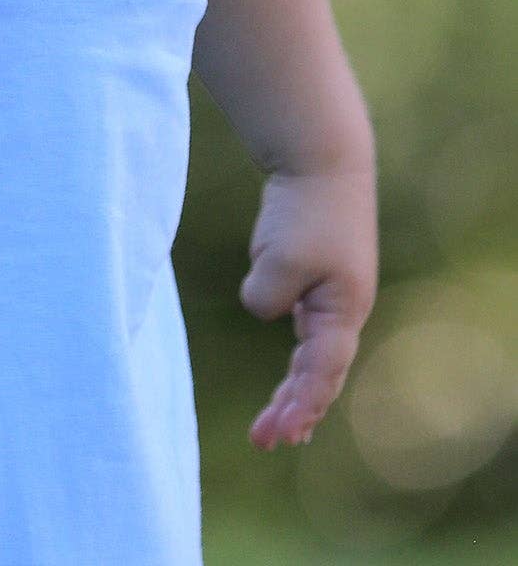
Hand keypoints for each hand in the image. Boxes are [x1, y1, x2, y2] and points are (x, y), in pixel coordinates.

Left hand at [240, 166, 376, 449]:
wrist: (321, 163)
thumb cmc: (305, 211)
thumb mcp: (279, 259)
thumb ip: (267, 296)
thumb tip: (261, 308)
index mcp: (342, 310)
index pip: (320, 372)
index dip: (299, 406)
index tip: (278, 433)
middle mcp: (341, 311)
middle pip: (319, 375)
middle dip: (293, 411)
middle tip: (264, 441)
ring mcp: (329, 297)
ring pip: (312, 360)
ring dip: (294, 394)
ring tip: (276, 430)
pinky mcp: (312, 281)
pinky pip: (303, 334)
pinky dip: (295, 364)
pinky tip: (287, 387)